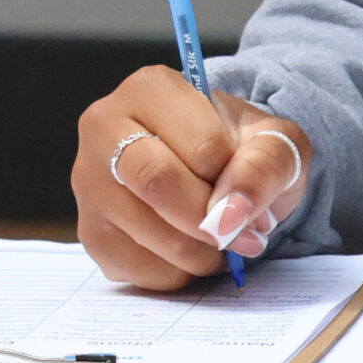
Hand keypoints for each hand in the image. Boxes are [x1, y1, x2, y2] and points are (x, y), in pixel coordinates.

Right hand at [74, 66, 311, 290]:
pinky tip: (190, 250)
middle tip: (243, 233)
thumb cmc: (242, 149)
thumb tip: (231, 214)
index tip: (249, 185)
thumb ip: (264, 166)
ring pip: (150, 234)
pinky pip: (138, 268)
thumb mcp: (275, 142)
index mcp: (149, 88)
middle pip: (159, 184)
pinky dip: (178, 273)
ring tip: (221, 238)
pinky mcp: (90, 233)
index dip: (236, 178)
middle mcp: (103, 127)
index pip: (202, 147)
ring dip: (202, 252)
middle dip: (212, 220)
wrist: (219, 174)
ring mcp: (88, 182)